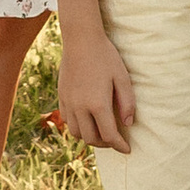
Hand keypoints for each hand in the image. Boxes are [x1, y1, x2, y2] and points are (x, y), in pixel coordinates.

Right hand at [58, 23, 137, 150]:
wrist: (81, 40)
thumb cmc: (105, 56)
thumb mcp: (122, 77)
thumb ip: (127, 102)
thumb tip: (128, 124)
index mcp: (98, 104)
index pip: (109, 135)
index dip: (119, 146)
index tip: (127, 150)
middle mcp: (80, 108)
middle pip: (91, 139)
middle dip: (105, 144)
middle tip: (115, 141)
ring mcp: (69, 103)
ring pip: (77, 133)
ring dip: (90, 137)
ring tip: (101, 132)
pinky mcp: (62, 97)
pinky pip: (68, 121)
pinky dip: (78, 127)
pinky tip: (87, 120)